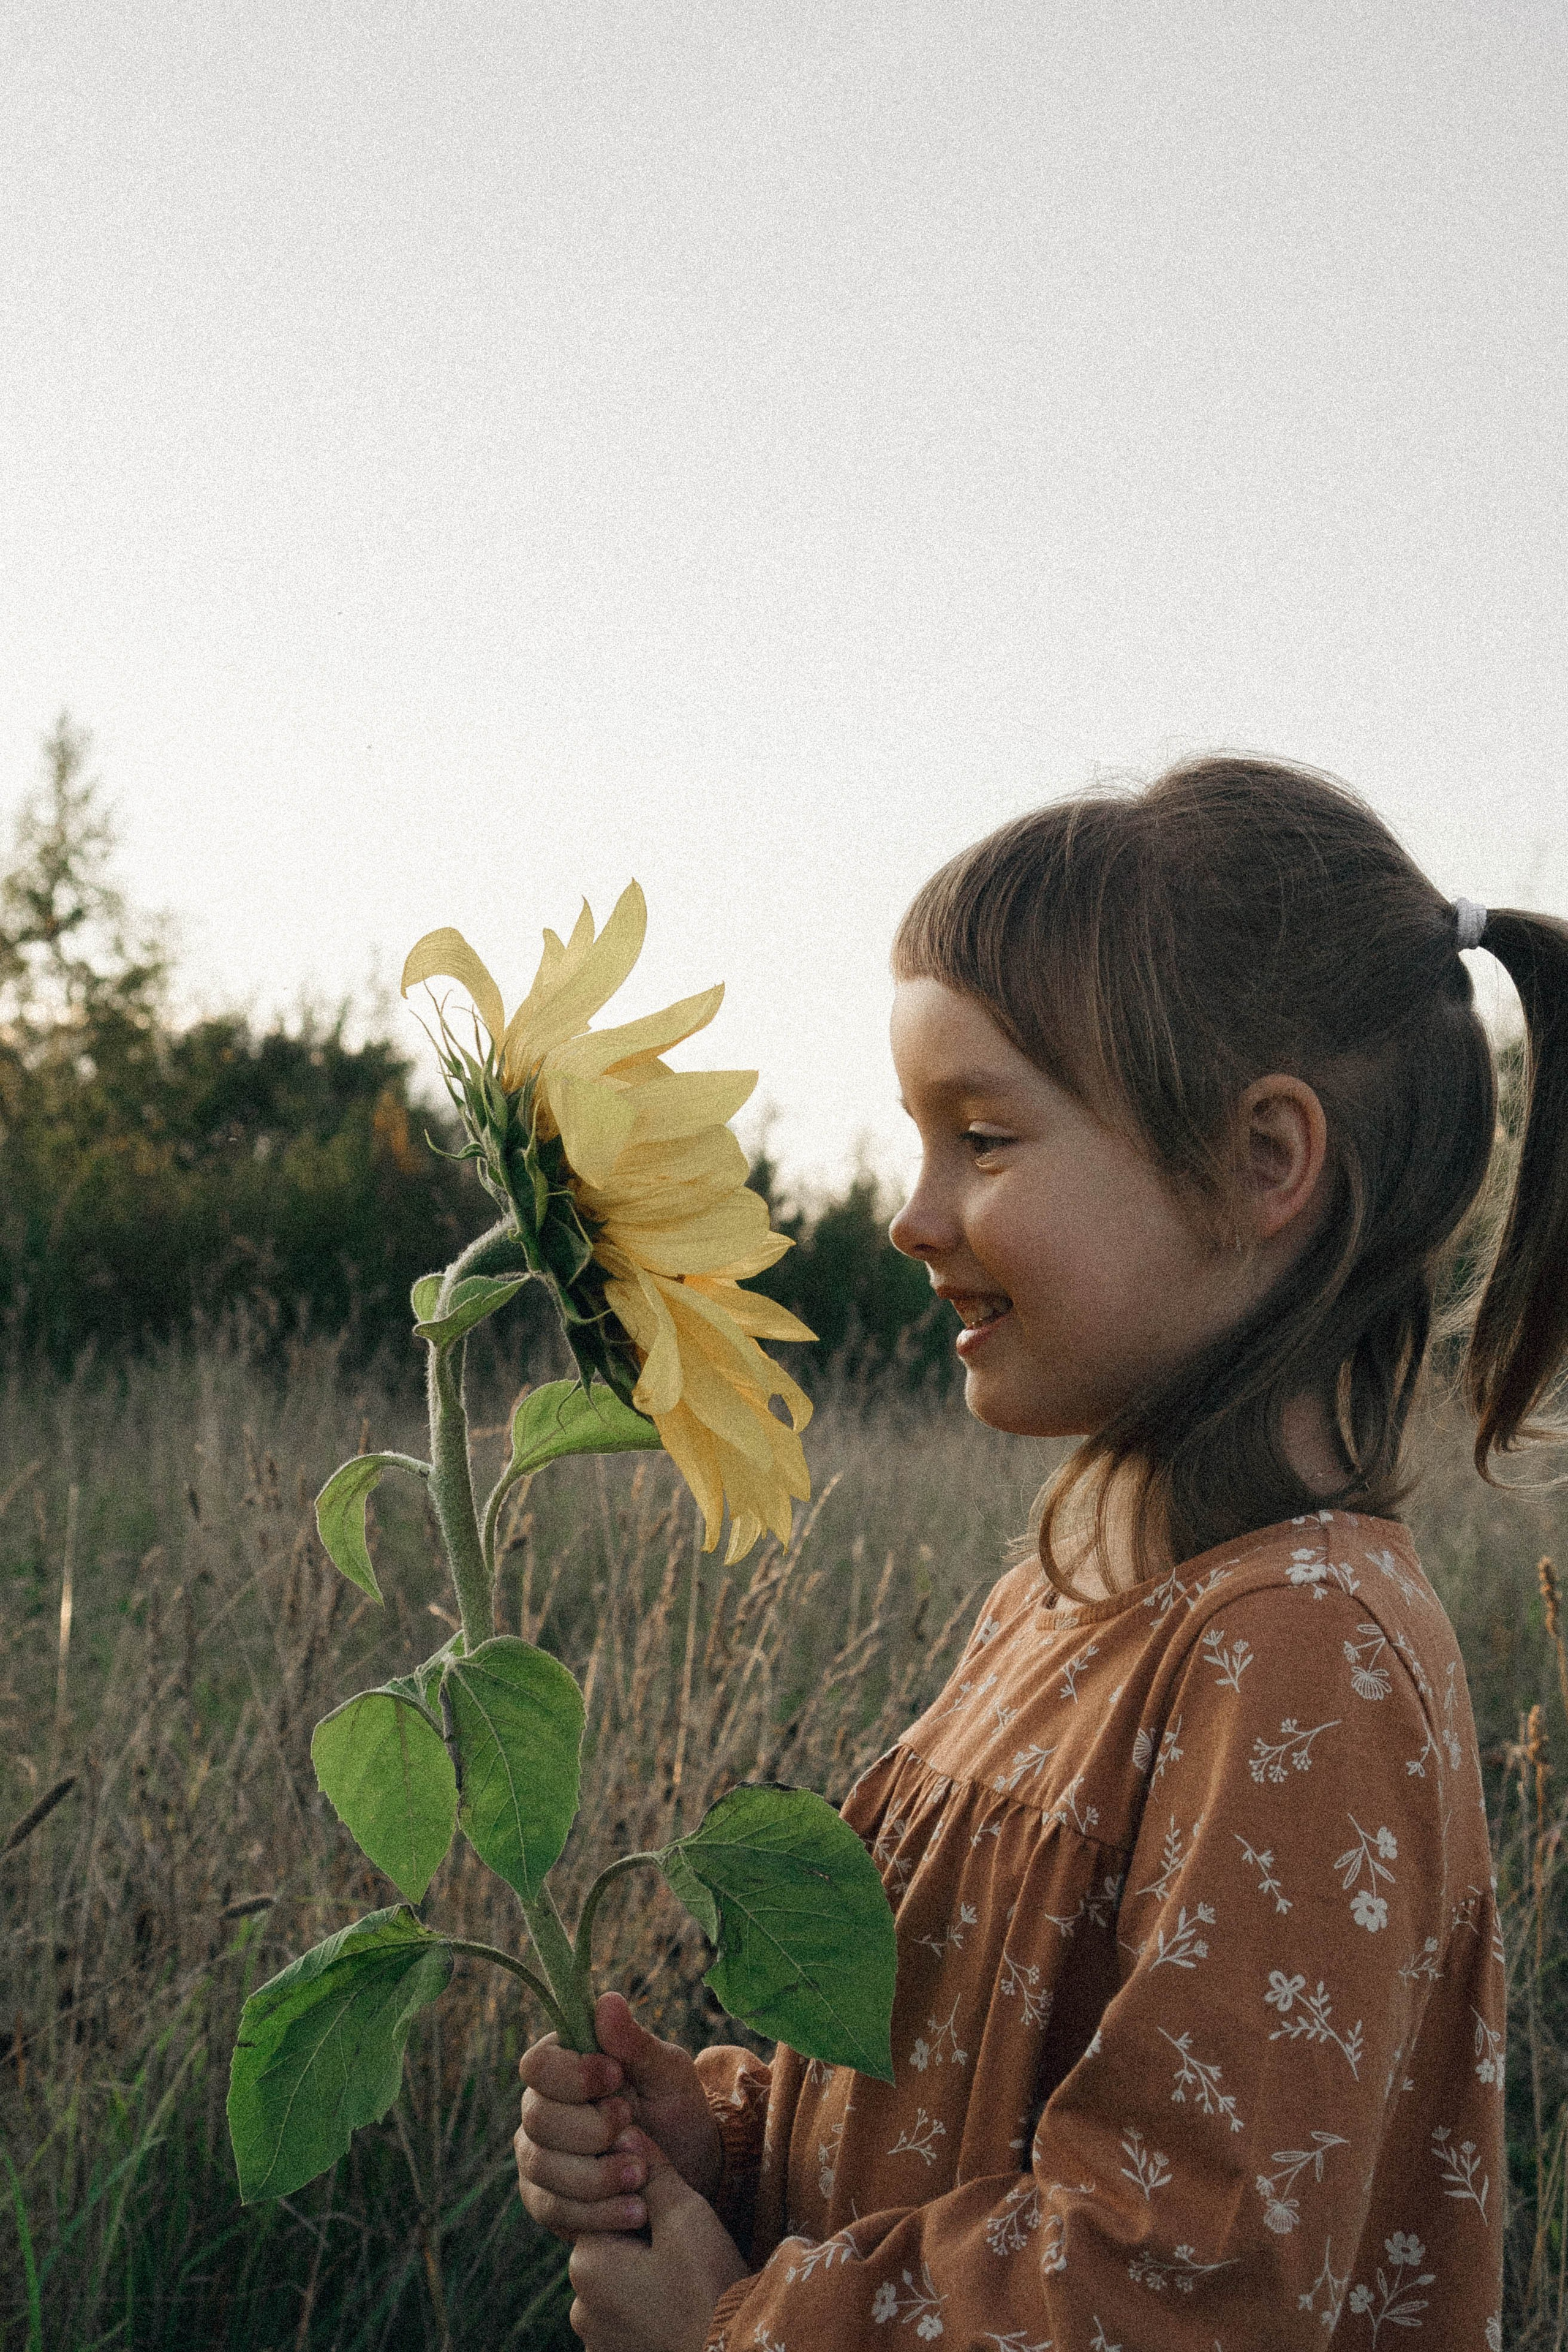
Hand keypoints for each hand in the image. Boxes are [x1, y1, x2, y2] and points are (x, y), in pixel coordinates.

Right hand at [516, 1991, 722, 2239]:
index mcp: (565, 2065)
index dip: (572, 2075)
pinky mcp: (546, 2200)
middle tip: (637, 2134)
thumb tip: (607, 2000)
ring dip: (597, 2176)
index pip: (537, 2065)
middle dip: (592, 2131)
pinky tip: (635, 2210)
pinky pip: (551, 2209)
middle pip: (537, 2118)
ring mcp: (538, 2156)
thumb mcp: (668, 2074)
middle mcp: (540, 2108)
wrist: (690, 2174)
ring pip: (541, 2166)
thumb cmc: (676, 2111)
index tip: (617, 2078)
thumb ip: (636, 2043)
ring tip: (642, 2175)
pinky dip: (596, 2213)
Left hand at [568, 2132, 748, 2351]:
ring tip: (689, 2287)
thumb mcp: (686, 2216)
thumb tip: (623, 2133)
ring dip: (649, 2279)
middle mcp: (578, 2305)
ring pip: (622, 2286)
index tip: (677, 2222)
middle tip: (689, 2256)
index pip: (607, 2209)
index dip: (645, 2205)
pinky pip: (629, 2320)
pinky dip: (651, 2312)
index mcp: (585, 2263)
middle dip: (646, 2243)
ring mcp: (595, 2340)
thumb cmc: (709, 2287)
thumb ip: (651, 2172)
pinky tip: (682, 2313)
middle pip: (614, 2249)